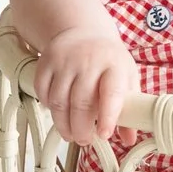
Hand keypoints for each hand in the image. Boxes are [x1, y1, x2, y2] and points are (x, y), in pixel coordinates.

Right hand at [35, 26, 139, 147]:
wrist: (85, 32)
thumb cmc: (108, 60)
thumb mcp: (126, 78)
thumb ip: (130, 108)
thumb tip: (130, 139)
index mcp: (114, 65)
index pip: (111, 94)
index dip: (107, 117)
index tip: (103, 134)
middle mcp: (89, 61)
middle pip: (81, 103)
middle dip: (81, 129)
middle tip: (84, 139)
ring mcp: (66, 60)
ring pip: (59, 102)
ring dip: (63, 125)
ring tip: (71, 133)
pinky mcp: (47, 62)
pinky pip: (42, 92)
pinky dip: (47, 108)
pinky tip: (58, 112)